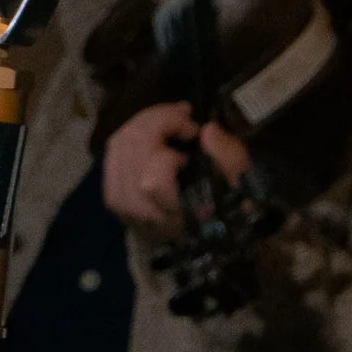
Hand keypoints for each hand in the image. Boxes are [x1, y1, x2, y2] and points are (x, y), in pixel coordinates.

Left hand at [103, 102, 248, 231]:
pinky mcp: (111, 192)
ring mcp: (120, 202)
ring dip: (146, 121)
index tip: (194, 133)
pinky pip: (113, 150)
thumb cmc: (222, 208)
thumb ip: (228, 158)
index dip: (170, 149)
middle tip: (184, 113)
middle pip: (132, 149)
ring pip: (119, 144)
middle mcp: (139, 210)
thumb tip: (207, 131)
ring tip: (172, 117)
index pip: (153, 178)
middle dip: (159, 119)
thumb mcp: (239, 185)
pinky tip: (155, 129)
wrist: (196, 238)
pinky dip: (134, 131)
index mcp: (172, 214)